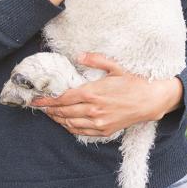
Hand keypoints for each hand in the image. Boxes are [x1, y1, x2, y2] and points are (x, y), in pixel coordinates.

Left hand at [30, 53, 182, 136]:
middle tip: (40, 106)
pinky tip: (66, 122)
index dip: (48, 100)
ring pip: (70, 123)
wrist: (150, 101)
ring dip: (58, 119)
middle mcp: (93, 110)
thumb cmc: (133, 82)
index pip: (63, 98)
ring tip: (50, 114)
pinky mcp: (104, 131)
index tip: (37, 99)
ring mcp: (99, 123)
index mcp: (93, 93)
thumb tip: (78, 55)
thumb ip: (95, 60)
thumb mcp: (115, 67)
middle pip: (63, 112)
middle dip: (49, 110)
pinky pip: (81, 132)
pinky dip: (70, 127)